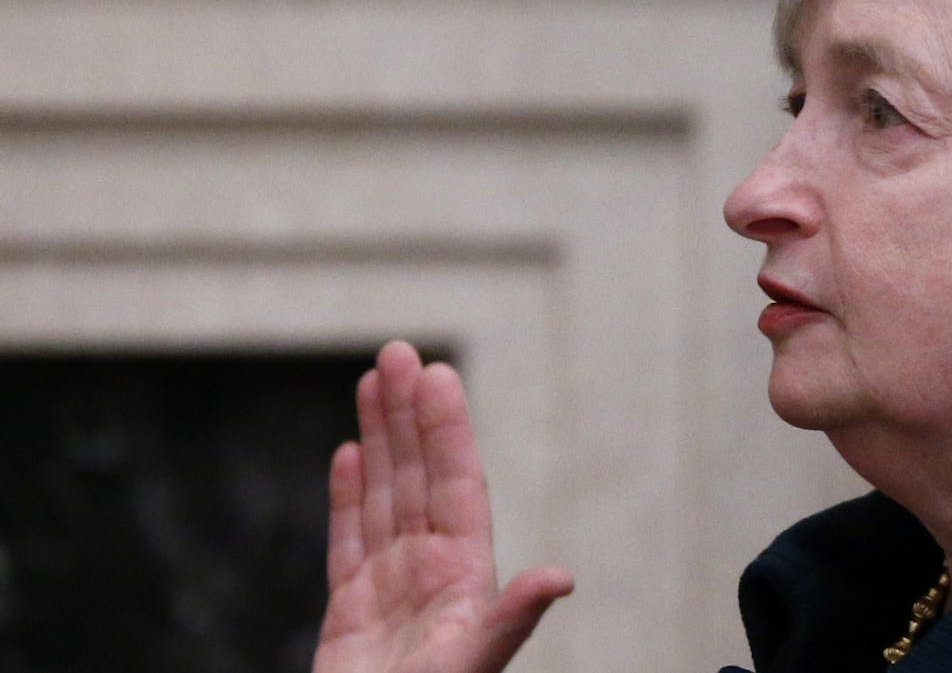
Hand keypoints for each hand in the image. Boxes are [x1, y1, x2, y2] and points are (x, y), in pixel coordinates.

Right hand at [313, 342, 573, 672]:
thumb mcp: (476, 660)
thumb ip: (513, 617)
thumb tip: (561, 575)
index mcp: (466, 575)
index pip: (456, 484)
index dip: (447, 430)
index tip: (438, 375)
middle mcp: (432, 570)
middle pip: (419, 476)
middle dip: (408, 416)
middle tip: (399, 351)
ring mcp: (391, 586)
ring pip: (384, 496)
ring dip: (379, 438)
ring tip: (373, 380)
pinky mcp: (350, 609)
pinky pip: (348, 539)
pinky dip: (348, 495)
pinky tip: (351, 452)